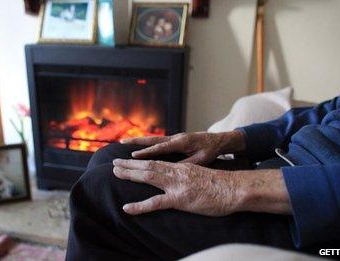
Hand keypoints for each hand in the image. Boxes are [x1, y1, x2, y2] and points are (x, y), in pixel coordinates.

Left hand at [112, 159, 242, 215]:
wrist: (234, 189)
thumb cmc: (222, 185)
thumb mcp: (201, 176)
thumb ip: (188, 176)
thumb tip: (179, 180)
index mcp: (182, 167)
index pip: (157, 161)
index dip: (141, 160)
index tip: (128, 158)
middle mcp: (177, 172)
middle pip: (149, 165)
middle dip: (130, 164)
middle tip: (114, 162)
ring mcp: (177, 184)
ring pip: (149, 176)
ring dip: (130, 173)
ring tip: (115, 172)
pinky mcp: (181, 199)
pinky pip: (156, 203)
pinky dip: (140, 206)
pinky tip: (127, 207)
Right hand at [120, 131, 245, 164]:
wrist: (219, 140)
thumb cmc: (211, 150)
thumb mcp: (202, 159)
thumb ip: (188, 163)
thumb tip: (173, 169)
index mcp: (182, 142)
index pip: (161, 148)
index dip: (147, 152)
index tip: (133, 155)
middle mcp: (176, 137)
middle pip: (152, 140)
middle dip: (136, 142)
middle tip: (120, 143)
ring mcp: (174, 137)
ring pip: (153, 139)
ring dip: (138, 141)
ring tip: (123, 143)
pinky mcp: (175, 139)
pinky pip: (157, 141)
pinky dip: (146, 143)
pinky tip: (137, 147)